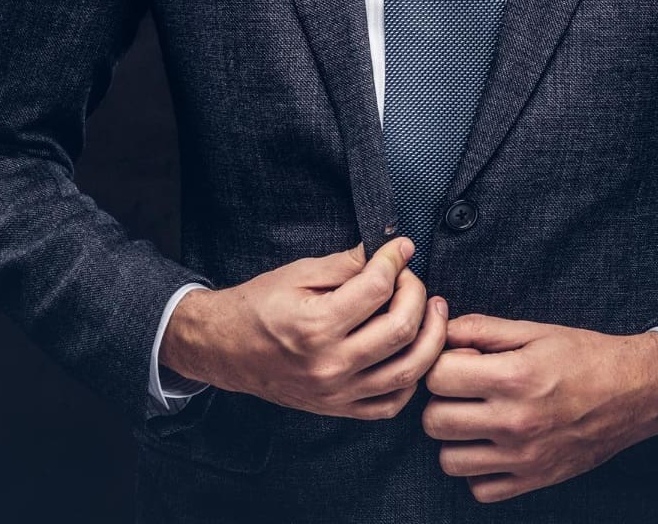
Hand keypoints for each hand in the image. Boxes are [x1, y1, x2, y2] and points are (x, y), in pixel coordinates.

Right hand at [160, 237, 448, 418]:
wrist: (224, 349)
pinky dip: (412, 377)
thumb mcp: (299, 273)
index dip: (396, 261)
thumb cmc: (259, 305)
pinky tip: (412, 351)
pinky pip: (392, 403)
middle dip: (418, 295)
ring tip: (433, 311)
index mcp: (315, 325)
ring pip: (408, 370)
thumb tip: (392, 252)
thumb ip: (348, 263)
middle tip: (412, 279)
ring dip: (431, 336)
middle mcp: (329, 364)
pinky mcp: (339, 409)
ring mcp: (336, 392)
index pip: (378, 288)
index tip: (401, 249)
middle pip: (401, 329)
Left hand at [422, 316, 657, 502]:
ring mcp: (523, 456)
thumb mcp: (534, 330)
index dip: (441, 364)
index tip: (460, 362)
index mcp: (513, 377)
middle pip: (434, 420)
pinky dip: (478, 471)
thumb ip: (481, 329)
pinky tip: (492, 447)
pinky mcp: (534, 480)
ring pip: (449, 460)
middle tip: (464, 391)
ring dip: (455, 439)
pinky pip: (479, 489)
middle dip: (441, 401)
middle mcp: (514, 421)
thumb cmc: (584, 355)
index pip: (437, 377)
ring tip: (475, 420)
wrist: (635, 392)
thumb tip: (441, 330)